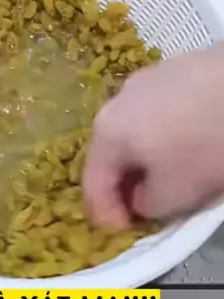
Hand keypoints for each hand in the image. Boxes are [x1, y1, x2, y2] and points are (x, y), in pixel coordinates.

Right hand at [83, 43, 223, 227]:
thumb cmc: (204, 144)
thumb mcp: (175, 195)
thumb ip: (148, 206)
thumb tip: (143, 198)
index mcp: (106, 132)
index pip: (93, 184)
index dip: (106, 214)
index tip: (124, 231)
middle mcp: (116, 101)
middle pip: (113, 152)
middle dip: (127, 182)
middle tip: (146, 205)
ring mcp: (146, 79)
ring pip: (136, 128)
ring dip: (148, 154)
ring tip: (173, 170)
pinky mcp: (177, 68)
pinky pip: (160, 111)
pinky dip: (168, 131)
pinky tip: (192, 139)